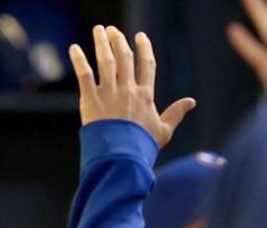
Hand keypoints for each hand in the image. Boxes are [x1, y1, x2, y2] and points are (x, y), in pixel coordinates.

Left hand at [69, 25, 195, 148]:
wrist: (120, 158)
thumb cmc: (141, 147)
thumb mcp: (163, 131)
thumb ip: (176, 114)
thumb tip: (192, 101)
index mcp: (145, 95)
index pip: (146, 65)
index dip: (144, 48)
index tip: (140, 37)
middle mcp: (128, 90)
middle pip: (125, 58)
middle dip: (119, 41)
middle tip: (112, 30)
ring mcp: (109, 93)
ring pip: (106, 61)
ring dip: (102, 43)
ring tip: (99, 30)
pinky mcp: (90, 100)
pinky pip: (84, 74)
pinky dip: (78, 59)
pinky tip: (74, 48)